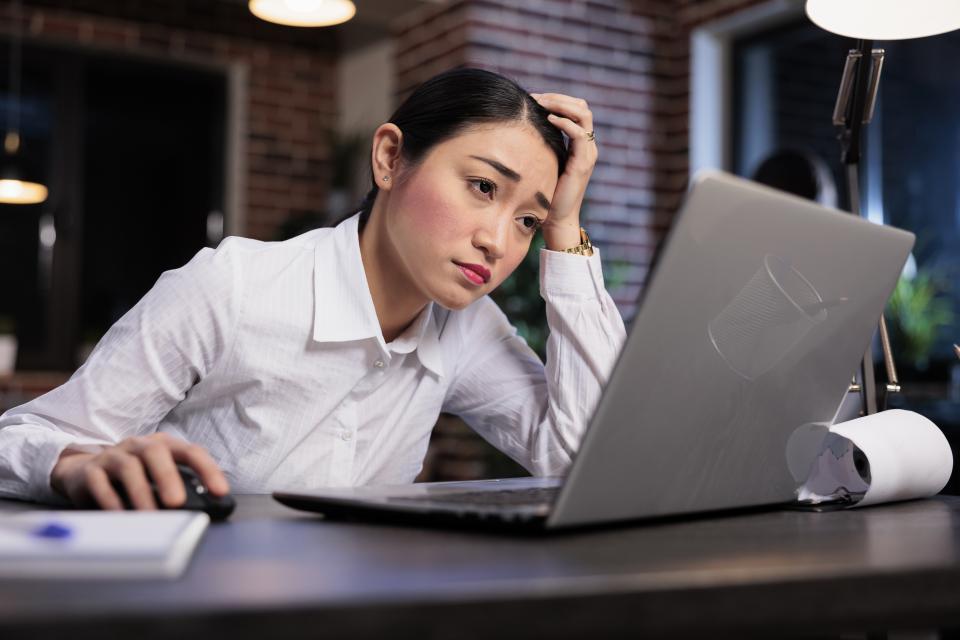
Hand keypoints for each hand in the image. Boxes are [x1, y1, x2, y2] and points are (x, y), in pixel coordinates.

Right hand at [50, 433, 229, 509]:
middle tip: (177, 503)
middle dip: (168, 477)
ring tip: (150, 515)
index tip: (220, 491)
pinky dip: (111, 500)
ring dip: (141, 493)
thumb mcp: (157, 477)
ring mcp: (113, 455)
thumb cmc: (132, 477)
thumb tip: (205, 508)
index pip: (190, 452)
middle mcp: (139, 445)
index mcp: (163, 445)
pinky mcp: (90, 471)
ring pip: (128, 467)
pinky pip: (100, 482)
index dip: (207, 470)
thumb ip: (179, 486)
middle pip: (156, 453)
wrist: (82, 472)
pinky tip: (120, 516)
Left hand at [529, 92, 598, 250]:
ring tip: (542, 104)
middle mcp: (587, 146)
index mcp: (579, 144)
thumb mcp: (542, 162)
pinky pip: (580, 134)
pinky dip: (565, 122)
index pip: (575, 109)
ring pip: (584, 114)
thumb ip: (540, 145)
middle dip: (558, 98)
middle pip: (582, 106)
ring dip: (562, 104)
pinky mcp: (583, 163)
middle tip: (536, 97)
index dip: (556, 99)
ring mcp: (587, 153)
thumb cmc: (546, 193)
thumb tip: (520, 127)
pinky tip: (548, 120)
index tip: (533, 99)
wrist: (557, 219)